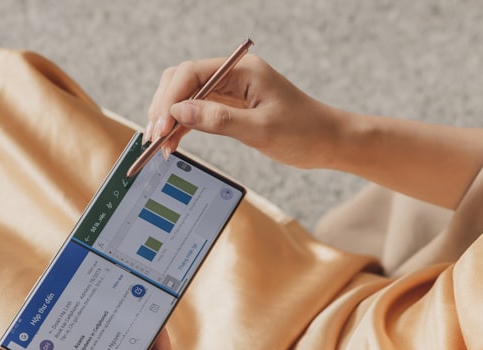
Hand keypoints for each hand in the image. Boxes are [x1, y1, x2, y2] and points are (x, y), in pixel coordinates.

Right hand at [144, 53, 342, 168]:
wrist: (328, 142)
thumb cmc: (304, 132)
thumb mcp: (261, 130)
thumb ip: (219, 120)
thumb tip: (179, 114)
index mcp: (242, 70)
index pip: (192, 73)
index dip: (170, 99)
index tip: (161, 126)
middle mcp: (234, 75)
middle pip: (183, 81)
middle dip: (164, 107)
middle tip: (154, 138)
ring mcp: (231, 91)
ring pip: (187, 97)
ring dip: (170, 119)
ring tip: (159, 146)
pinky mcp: (231, 108)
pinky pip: (198, 112)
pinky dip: (183, 127)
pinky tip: (174, 144)